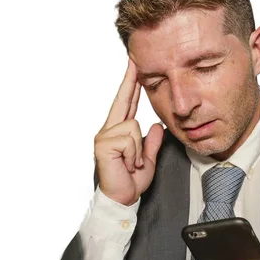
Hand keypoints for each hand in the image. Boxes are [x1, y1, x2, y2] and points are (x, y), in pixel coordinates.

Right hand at [94, 59, 163, 204]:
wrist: (123, 198)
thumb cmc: (131, 181)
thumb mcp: (147, 159)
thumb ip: (152, 143)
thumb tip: (157, 126)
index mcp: (119, 132)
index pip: (127, 103)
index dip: (131, 85)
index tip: (134, 67)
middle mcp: (108, 130)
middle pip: (124, 101)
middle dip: (130, 81)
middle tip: (135, 60)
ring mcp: (104, 136)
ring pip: (134, 126)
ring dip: (138, 149)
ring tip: (132, 163)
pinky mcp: (103, 144)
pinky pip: (129, 139)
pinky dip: (133, 154)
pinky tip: (127, 164)